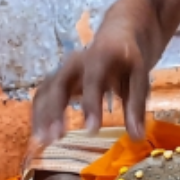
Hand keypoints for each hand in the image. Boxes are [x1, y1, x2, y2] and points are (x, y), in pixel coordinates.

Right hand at [31, 27, 149, 144]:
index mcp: (100, 58)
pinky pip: (43, 96)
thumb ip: (136, 106)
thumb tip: (136, 138)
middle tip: (56, 137)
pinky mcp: (57, 80)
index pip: (93, 81)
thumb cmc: (129, 61)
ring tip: (43, 141)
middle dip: (54, 111)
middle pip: (59, 84)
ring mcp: (63, 70)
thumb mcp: (140, 77)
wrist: (117, 38)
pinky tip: (41, 135)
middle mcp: (76, 62)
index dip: (91, 105)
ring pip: (46, 91)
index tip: (92, 131)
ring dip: (42, 115)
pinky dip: (39, 115)